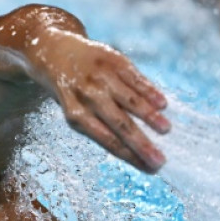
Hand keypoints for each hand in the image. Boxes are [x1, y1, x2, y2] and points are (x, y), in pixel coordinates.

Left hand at [31, 31, 170, 172]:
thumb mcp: (76, 110)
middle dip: (141, 143)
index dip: (129, 155)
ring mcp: (100, 77)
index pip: (106, 140)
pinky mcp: (112, 60)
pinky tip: (163, 104)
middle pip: (119, 123)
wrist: (54, 51)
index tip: (149, 169)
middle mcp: (87, 96)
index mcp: (76, 115)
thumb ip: (101, 126)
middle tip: (160, 160)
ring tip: (166, 129)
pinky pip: (134, 78)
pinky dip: (149, 91)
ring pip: (129, 99)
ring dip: (149, 116)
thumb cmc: (71, 91)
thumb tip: (136, 150)